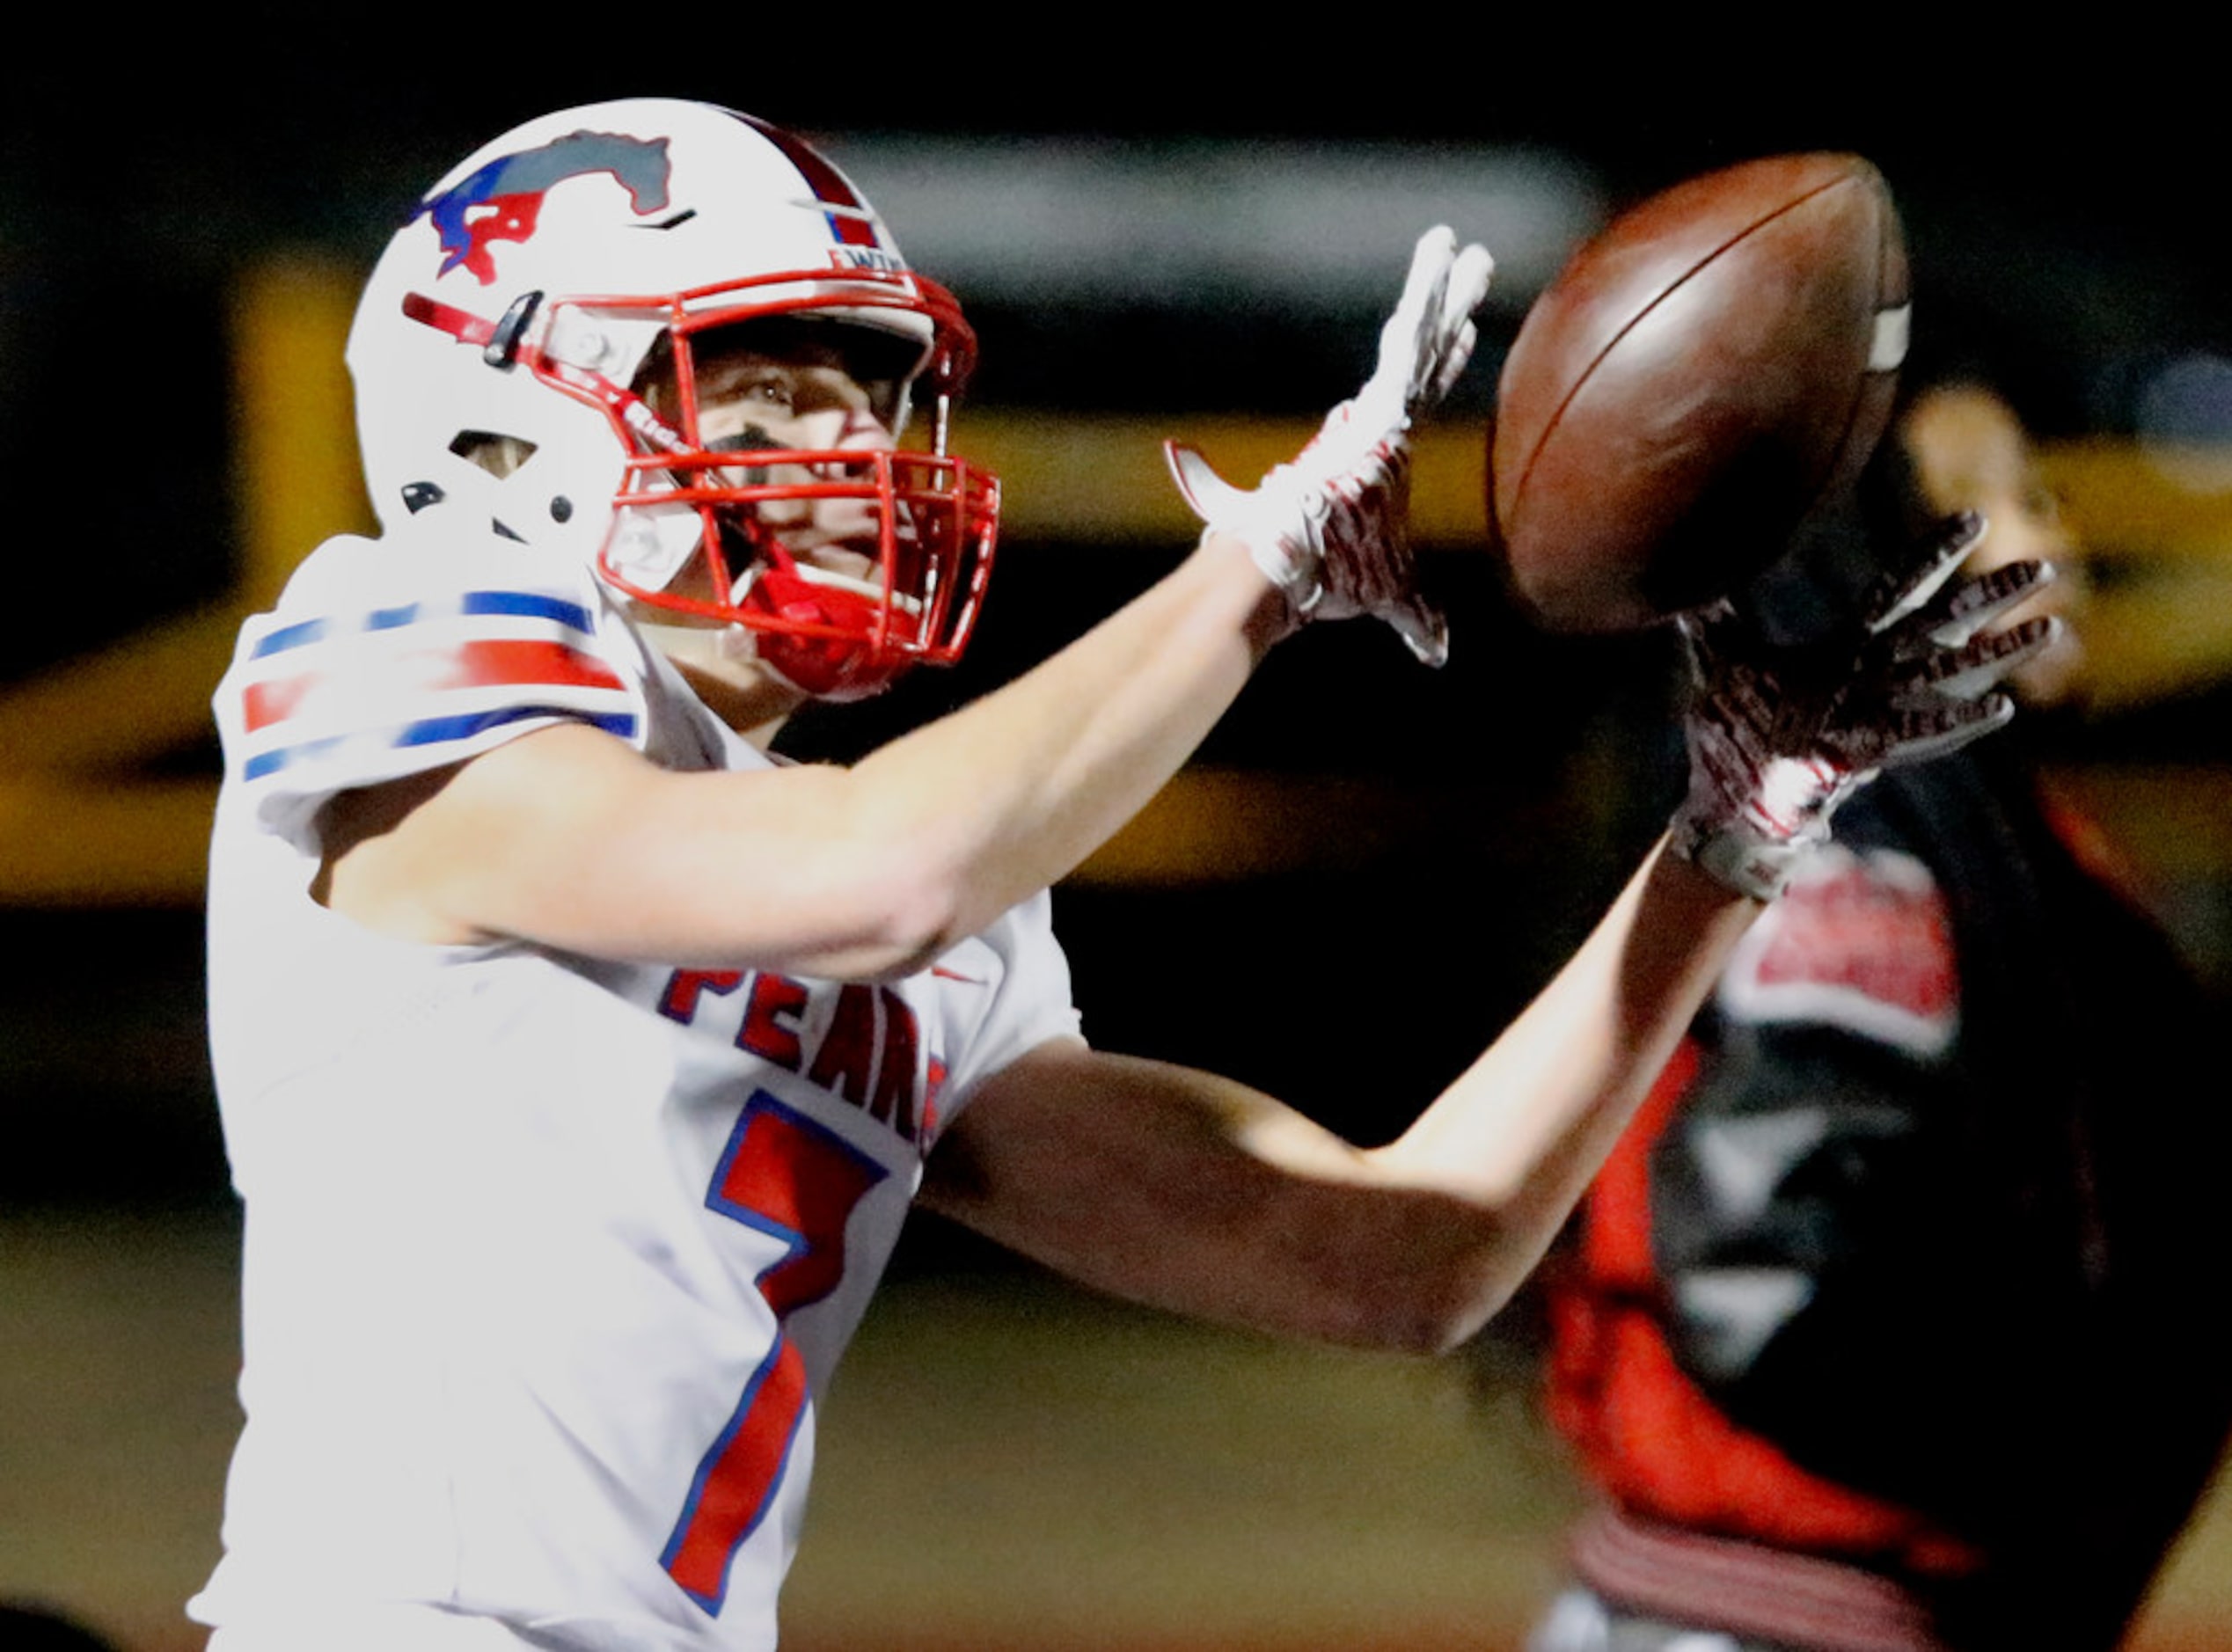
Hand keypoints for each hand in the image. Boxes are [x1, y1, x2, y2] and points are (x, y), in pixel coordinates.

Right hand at [1164, 226, 1494, 665]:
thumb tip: (1441, 654)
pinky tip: (1443, 262)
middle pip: (1424, 355)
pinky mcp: (1374, 409)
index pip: (1416, 399)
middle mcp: (1376, 425)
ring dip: (1441, 289)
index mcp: (1376, 455)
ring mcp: (1374, 413)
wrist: (1279, 573)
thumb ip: (1418, 618)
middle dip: (1450, 307)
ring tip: (1463, 244)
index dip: (1441, 363)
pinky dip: (1423, 305)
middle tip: (1475, 259)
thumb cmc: (1321, 582)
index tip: (1465, 331)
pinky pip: (1407, 347)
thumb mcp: (1389, 598)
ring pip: (1417, 339)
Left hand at [1671, 512, 2060, 899]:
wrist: (1731, 798)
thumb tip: (1689, 584)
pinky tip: (2002, 708)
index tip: (1972, 520)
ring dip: (2001, 654)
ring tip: (2053, 628)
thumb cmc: (1734, 733)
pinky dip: (1959, 720)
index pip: (1898, 589)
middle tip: (2046, 568)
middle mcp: (1874, 675)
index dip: (1933, 556)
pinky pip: (1923, 731)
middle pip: (1943, 625)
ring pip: (1950, 675)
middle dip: (1989, 597)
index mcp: (1846, 647)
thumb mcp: (1722, 665)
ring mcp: (1878, 712)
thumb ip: (1717, 624)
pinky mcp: (1870, 750)